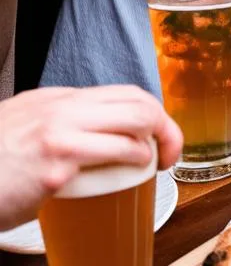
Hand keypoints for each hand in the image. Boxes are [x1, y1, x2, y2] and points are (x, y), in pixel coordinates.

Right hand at [0, 86, 182, 229]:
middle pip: (137, 103)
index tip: (161, 136)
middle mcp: (60, 109)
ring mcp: (59, 134)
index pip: (123, 93)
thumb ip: (59, 125)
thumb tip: (97, 137)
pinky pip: (114, 155)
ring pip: (134, 122)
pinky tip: (136, 172)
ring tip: (154, 164)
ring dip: (156, 144)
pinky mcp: (56, 165)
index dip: (153, 113)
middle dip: (166, 127)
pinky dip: (136, 161)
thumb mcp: (25, 128)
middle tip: (169, 153)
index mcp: (55, 100)